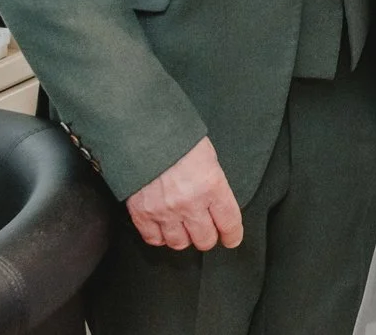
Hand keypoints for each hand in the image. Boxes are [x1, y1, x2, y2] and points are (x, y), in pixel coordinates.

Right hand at [126, 137, 242, 250]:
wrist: (144, 131)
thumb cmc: (178, 138)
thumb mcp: (208, 157)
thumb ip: (213, 184)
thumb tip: (217, 205)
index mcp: (212, 186)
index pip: (229, 222)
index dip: (233, 235)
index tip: (232, 238)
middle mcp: (190, 203)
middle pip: (205, 239)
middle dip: (209, 237)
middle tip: (207, 231)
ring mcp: (165, 211)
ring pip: (180, 243)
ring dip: (184, 238)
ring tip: (184, 229)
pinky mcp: (143, 214)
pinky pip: (154, 239)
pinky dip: (160, 237)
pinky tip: (164, 228)